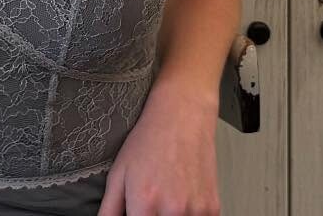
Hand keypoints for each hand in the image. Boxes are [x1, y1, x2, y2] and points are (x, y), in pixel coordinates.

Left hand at [97, 84, 220, 215]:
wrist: (182, 116)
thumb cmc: (148, 142)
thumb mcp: (118, 174)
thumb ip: (109, 210)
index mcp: (145, 204)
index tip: (136, 214)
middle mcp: (173, 211)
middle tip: (149, 206)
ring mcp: (196, 211)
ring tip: (164, 202)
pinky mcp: (213, 208)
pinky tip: (180, 201)